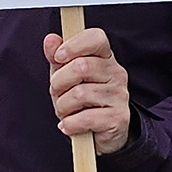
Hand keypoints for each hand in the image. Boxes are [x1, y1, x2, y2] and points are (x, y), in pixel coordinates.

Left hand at [44, 28, 131, 154]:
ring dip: (63, 106)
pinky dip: (70, 123)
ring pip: (80, 94)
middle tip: (57, 92)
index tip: (58, 57)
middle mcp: (116, 73)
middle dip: (59, 82)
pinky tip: (69, 125)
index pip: (96, 37)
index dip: (73, 45)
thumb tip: (51, 40)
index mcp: (104, 56)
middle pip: (81, 66)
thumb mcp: (64, 76)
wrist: (98, 134)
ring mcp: (120, 95)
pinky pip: (85, 118)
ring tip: (65, 111)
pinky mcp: (119, 118)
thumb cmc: (80, 100)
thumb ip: (57, 57)